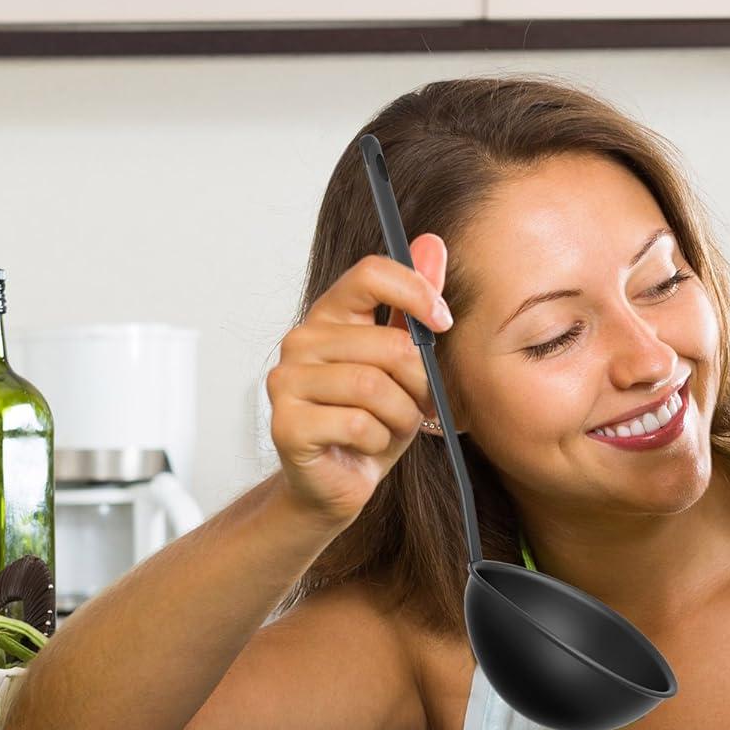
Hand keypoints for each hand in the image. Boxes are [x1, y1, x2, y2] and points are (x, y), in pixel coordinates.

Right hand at [267, 235, 452, 529]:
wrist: (337, 484)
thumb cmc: (370, 425)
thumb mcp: (404, 367)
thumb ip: (414, 309)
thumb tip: (433, 244)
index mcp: (330, 319)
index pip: (370, 274)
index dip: (415, 293)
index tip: (443, 323)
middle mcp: (300, 341)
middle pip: (388, 345)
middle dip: (418, 386)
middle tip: (414, 408)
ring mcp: (286, 381)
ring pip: (375, 388)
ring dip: (400, 418)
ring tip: (389, 429)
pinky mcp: (286, 423)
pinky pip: (359, 425)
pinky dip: (377, 443)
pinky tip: (364, 448)